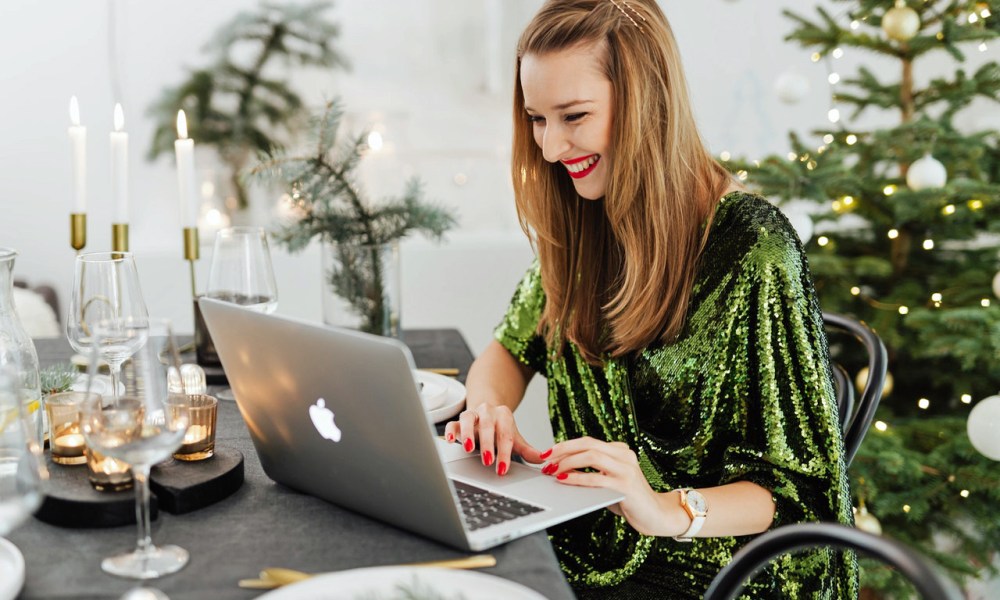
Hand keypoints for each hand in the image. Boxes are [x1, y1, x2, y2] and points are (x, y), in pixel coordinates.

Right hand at [443, 403, 544, 475]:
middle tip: (488, 461)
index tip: (502, 468)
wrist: (487, 412)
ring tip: (468, 448)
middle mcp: (487, 411)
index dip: (504, 452)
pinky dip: (450, 431)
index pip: (505, 435)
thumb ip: (527, 450)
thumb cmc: (500, 429)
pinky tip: (451, 441)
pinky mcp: (458, 420)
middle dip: (487, 444)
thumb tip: (543, 460)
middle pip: (487, 426)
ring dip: (468, 434)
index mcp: (504, 415)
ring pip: (468, 419)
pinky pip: (452, 423)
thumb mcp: (514, 439)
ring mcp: (472, 414)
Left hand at [541, 436, 684, 536]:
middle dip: (562, 450)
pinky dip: (577, 478)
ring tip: (553, 470)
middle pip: (587, 444)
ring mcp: (626, 469)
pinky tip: (564, 480)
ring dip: (568, 462)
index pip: (587, 441)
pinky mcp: (626, 485)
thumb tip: (561, 470)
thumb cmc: (630, 500)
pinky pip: (596, 478)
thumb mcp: (608, 482)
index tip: (547, 453)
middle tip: (545, 459)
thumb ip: (590, 473)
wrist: (656, 515)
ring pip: (591, 456)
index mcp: (619, 451)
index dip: (565, 445)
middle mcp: (624, 455)